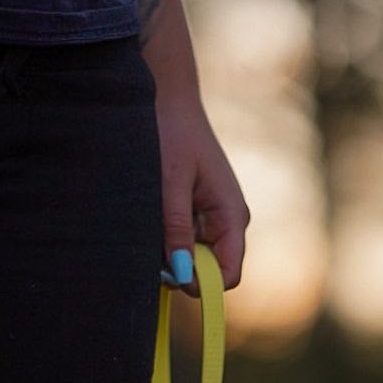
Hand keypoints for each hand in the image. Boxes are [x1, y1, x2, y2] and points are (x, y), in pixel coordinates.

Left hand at [157, 93, 249, 291]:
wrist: (167, 97)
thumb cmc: (171, 132)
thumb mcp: (170, 182)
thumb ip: (177, 229)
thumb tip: (182, 275)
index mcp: (232, 216)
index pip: (228, 274)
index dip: (203, 285)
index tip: (170, 276)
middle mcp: (227, 222)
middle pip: (208, 270)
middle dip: (180, 267)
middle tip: (150, 246)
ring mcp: (212, 219)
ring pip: (191, 257)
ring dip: (168, 251)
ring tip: (150, 220)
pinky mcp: (195, 213)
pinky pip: (182, 240)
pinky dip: (164, 238)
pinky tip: (151, 214)